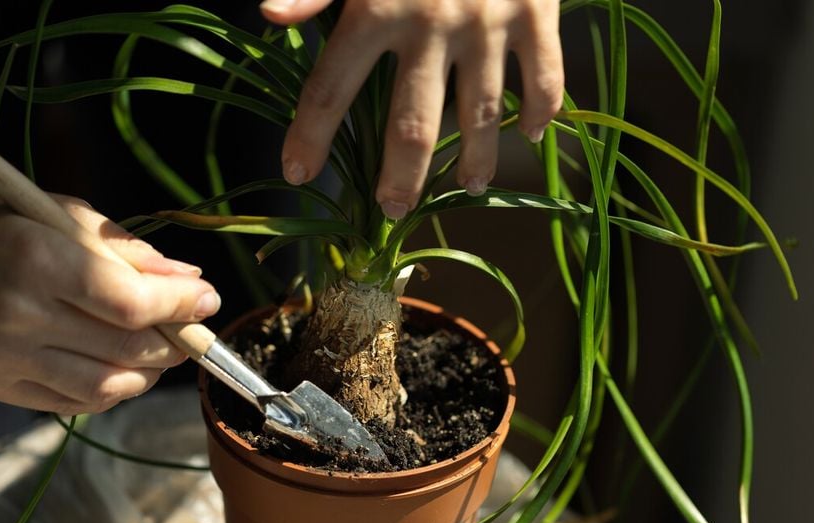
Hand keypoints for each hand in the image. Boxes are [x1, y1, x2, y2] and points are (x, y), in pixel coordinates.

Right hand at [0, 167, 220, 414]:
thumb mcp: (62, 211)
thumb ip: (129, 251)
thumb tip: (191, 283)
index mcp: (36, 262)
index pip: (131, 304)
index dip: (181, 307)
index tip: (210, 299)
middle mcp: (17, 317)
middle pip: (127, 351)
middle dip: (175, 343)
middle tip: (191, 328)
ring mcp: (2, 358)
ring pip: (106, 387)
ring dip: (149, 374)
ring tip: (161, 352)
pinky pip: (73, 403)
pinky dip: (111, 391)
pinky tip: (122, 369)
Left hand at [261, 0, 563, 217]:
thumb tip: (269, 14)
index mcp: (375, 6)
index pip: (331, 88)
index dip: (310, 137)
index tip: (296, 174)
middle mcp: (431, 22)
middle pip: (412, 124)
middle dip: (400, 177)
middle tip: (391, 210)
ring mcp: (489, 22)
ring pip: (481, 113)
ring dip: (479, 158)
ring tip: (472, 188)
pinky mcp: (536, 12)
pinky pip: (544, 77)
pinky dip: (541, 109)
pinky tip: (534, 134)